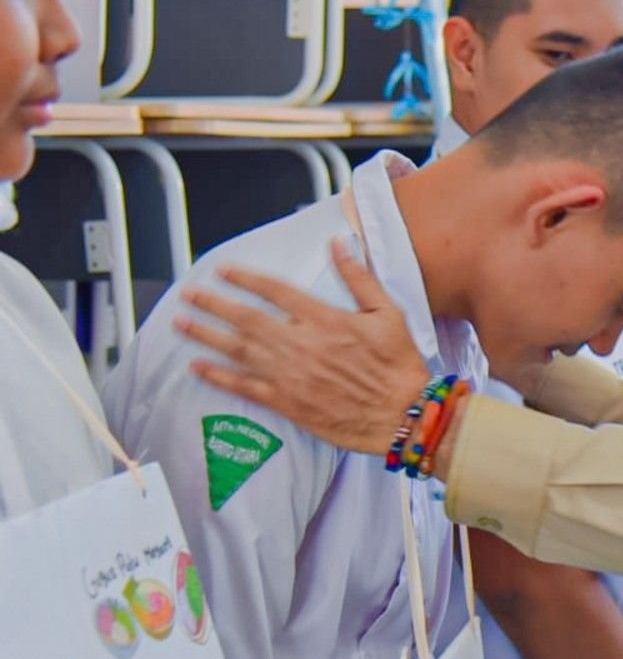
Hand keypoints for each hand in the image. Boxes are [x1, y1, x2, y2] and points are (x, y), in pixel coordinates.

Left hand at [176, 239, 429, 455]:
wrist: (404, 414)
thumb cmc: (399, 365)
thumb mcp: (389, 313)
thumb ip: (359, 278)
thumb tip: (339, 244)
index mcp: (326, 319)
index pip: (276, 291)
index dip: (246, 278)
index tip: (223, 270)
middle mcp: (303, 345)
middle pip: (247, 319)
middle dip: (213, 304)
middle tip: (189, 294)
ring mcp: (292, 375)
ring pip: (239, 350)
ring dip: (206, 335)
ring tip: (181, 323)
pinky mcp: (290, 403)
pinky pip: (245, 387)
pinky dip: (219, 376)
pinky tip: (198, 367)